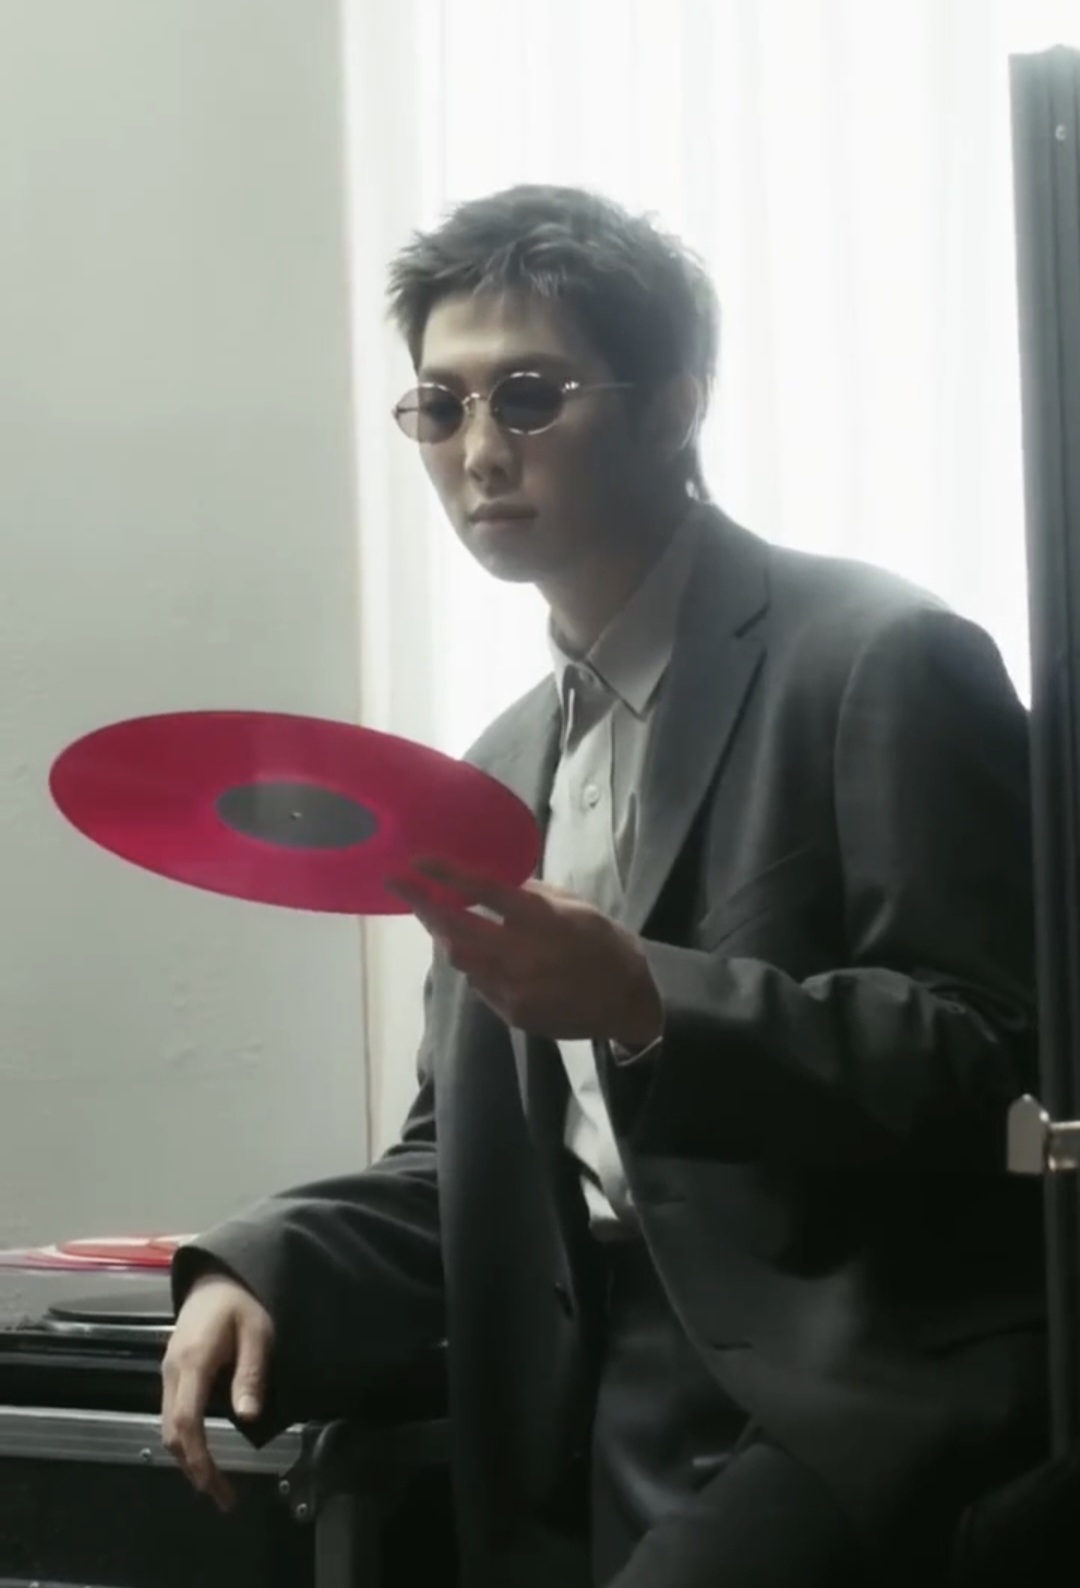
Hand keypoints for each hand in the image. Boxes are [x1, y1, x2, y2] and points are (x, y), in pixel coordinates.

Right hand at [161, 1271, 274, 1511]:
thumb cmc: (242, 1302)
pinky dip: (186, 1439)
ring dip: (188, 1457)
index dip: (198, 1457)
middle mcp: (172, 1371)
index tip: (215, 1485)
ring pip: (168, 1426)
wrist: (217, 1275)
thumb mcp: (258, 1331)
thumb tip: (248, 1417)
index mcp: (194, 1362)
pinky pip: (172, 1413)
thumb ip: (251, 1373)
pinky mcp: (172, 1372)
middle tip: (222, 1496)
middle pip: (172, 1432)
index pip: (186, 1421)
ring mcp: (168, 1371)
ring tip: (215, 1482)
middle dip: (194, 1468)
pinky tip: (205, 1450)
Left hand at [390, 857, 661, 1047]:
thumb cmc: (607, 946)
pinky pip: (478, 984)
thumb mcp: (577, 907)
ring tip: (434, 916)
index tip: (416, 861)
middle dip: (422, 907)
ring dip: (443, 936)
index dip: (445, 875)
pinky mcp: (512, 1014)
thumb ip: (533, 894)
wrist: (629, 1004)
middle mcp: (522, 957)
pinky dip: (471, 963)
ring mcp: (513, 990)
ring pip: (460, 960)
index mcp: (542, 922)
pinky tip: (475, 952)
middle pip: (456, 931)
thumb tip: (494, 882)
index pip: (483, 892)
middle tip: (399, 886)